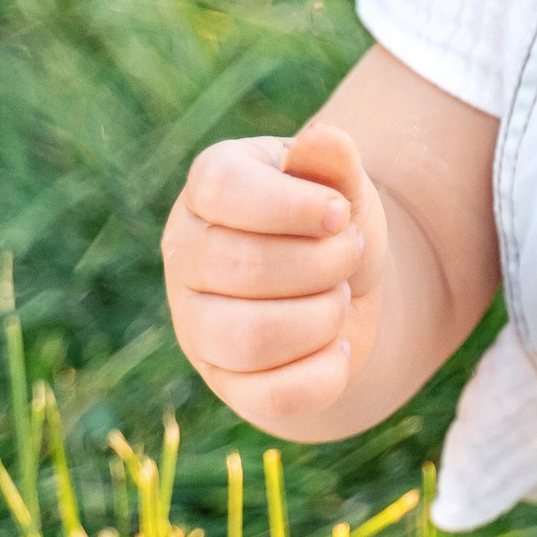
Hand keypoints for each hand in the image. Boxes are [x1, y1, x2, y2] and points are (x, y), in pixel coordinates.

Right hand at [161, 118, 390, 436]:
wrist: (347, 289)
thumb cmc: (333, 223)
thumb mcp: (341, 184)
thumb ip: (334, 162)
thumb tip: (324, 139)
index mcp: (208, 188)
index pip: (223, 191)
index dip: (293, 206)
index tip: (341, 214)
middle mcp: (186, 254)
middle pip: (244, 268)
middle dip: (323, 264)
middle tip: (350, 255)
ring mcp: (197, 324)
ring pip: (250, 339)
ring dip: (322, 319)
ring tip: (340, 299)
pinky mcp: (226, 382)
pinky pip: (269, 396)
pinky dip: (323, 374)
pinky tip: (339, 347)